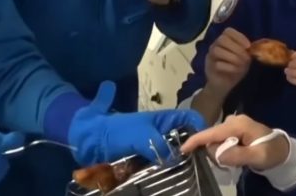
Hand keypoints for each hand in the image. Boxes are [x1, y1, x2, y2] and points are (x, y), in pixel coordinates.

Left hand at [68, 81, 205, 164]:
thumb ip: (160, 146)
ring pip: (175, 154)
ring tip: (189, 174)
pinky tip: (173, 178)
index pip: (190, 118)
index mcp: (163, 119)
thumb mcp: (141, 135)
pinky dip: (167, 170)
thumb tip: (175, 159)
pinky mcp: (146, 160)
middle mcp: (162, 132)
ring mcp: (154, 146)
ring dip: (180, 162)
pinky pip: (162, 165)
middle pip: (185, 139)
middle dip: (192, 149)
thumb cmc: (116, 132)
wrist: (89, 139)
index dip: (200, 127)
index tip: (206, 144)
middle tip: (200, 164)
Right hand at [180, 115, 288, 171]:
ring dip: (221, 152)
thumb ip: (238, 155)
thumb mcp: (258, 156)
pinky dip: (224, 150)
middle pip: (211, 138)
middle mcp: (232, 120)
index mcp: (237, 124)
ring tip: (239, 157)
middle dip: (216, 152)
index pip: (211, 132)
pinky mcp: (232, 129)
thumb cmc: (271, 152)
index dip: (196, 140)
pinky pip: (220, 141)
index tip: (183, 149)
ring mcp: (231, 124)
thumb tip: (217, 154)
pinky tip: (236, 153)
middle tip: (235, 161)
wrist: (282, 149)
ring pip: (215, 141)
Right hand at [205, 27, 251, 96]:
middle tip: (246, 58)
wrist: (224, 85)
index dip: (239, 37)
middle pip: (222, 39)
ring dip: (232, 57)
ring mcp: (210, 56)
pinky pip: (217, 64)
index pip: (228, 31)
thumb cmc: (235, 69)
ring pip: (217, 50)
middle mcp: (215, 46)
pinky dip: (229, 67)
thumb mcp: (244, 59)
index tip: (248, 46)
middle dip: (236, 48)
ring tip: (241, 65)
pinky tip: (235, 71)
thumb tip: (258, 44)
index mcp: (225, 41)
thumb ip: (248, 51)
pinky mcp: (209, 68)